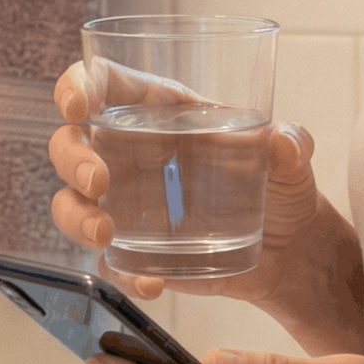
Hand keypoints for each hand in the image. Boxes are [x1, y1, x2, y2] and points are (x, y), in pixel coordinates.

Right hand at [46, 61, 333, 314]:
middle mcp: (134, 152)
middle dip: (72, 159)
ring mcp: (129, 204)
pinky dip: (121, 273)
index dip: (77, 86)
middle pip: (71, 142)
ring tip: (104, 235)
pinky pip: (109, 262)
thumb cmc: (282, 183)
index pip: (103, 82)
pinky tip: (152, 280)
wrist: (292, 248)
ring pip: (70, 203)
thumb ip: (292, 143)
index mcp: (163, 110)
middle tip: (98, 182)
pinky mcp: (137, 251)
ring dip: (75, 218)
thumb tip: (285, 143)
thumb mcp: (292, 156)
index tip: (76, 106)